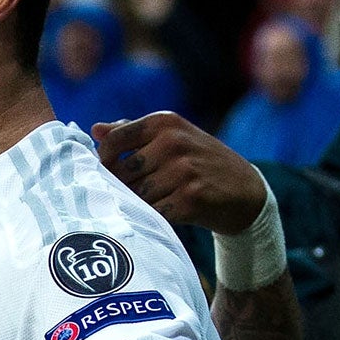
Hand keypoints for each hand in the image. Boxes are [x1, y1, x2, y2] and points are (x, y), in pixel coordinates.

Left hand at [92, 112, 268, 236]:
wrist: (245, 190)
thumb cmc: (198, 162)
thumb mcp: (171, 137)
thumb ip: (132, 133)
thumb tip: (94, 130)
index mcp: (164, 122)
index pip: (112, 141)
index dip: (103, 162)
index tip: (108, 173)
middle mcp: (173, 142)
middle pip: (120, 173)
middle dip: (121, 188)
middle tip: (135, 194)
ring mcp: (183, 169)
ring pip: (135, 195)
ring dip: (137, 205)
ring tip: (152, 202)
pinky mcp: (191, 197)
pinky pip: (153, 212)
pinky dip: (153, 218)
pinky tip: (165, 213)